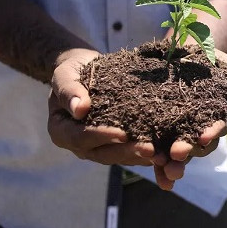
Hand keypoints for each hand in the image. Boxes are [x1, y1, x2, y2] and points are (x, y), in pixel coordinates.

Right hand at [47, 48, 155, 165]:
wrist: (85, 70)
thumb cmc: (72, 71)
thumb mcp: (65, 75)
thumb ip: (69, 91)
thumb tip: (80, 109)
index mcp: (61, 131)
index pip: (80, 137)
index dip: (101, 136)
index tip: (122, 133)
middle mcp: (79, 145)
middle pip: (103, 153)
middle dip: (127, 151)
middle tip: (150, 150)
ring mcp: (97, 148)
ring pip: (119, 157)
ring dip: (140, 157)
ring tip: (162, 155)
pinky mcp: (114, 145)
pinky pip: (129, 153)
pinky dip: (146, 155)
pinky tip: (165, 153)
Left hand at [151, 48, 226, 189]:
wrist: (184, 54)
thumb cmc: (209, 60)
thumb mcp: (224, 66)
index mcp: (221, 115)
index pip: (219, 127)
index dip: (212, 132)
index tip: (203, 137)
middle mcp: (204, 129)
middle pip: (200, 146)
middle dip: (189, 150)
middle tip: (177, 154)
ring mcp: (184, 134)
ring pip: (182, 153)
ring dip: (174, 163)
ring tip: (164, 167)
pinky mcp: (165, 134)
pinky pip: (162, 152)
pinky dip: (159, 164)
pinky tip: (152, 168)